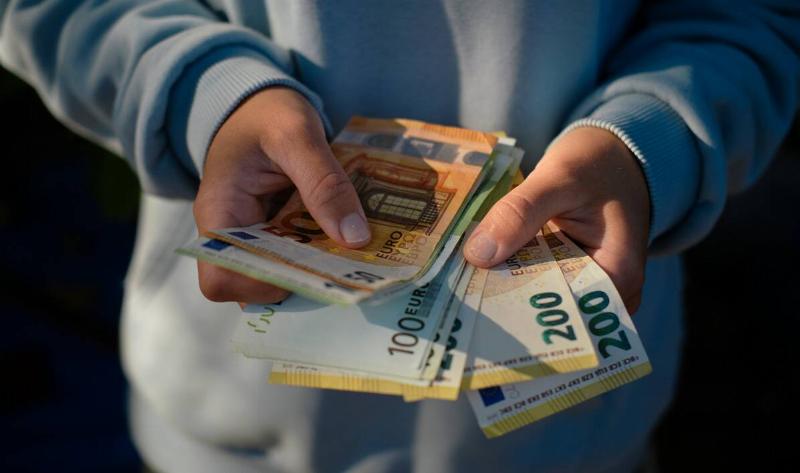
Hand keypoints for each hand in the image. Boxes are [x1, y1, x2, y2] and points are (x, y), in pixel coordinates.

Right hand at [193, 87, 370, 303]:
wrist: (262, 103)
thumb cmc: (267, 112)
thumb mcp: (296, 134)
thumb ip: (323, 182)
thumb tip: (355, 238)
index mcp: (219, 214)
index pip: (222, 280)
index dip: (262, 285)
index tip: (307, 265)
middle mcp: (232, 236)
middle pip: (257, 288)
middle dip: (304, 280)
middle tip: (349, 263)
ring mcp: (256, 238)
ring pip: (284, 277)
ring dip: (320, 269)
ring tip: (356, 251)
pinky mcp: (279, 235)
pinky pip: (300, 258)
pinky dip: (326, 253)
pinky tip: (351, 238)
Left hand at [464, 127, 649, 312]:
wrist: (611, 155)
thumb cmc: (598, 164)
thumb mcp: (561, 178)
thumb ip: (522, 211)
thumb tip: (477, 254)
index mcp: (617, 278)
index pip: (567, 317)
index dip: (521, 319)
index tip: (474, 315)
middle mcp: (602, 293)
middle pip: (547, 314)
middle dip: (502, 307)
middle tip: (451, 306)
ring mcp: (578, 285)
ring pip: (534, 298)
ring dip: (498, 291)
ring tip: (451, 292)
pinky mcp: (558, 273)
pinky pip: (528, 280)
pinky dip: (504, 272)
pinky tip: (467, 270)